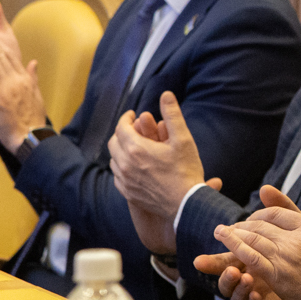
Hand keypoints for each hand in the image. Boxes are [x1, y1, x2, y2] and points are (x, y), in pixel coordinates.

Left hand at [109, 90, 210, 254]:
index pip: (121, 126)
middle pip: (114, 142)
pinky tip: (133, 167)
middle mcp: (125, 164)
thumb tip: (165, 94)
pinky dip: (122, 167)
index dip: (126, 118)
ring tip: (134, 146)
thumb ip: (172, 115)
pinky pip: (117, 176)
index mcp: (136, 148)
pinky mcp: (128, 193)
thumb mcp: (183, 139)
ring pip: (114, 160)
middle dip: (122, 132)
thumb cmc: (186, 171)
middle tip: (133, 128)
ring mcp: (125, 181)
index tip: (133, 114)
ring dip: (121, 150)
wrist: (186, 205)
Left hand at [214, 187, 300, 299]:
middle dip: (245, 223)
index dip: (263, 213)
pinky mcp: (277, 276)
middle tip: (234, 226)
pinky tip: (225, 242)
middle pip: (262, 224)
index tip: (256, 218)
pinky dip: (236, 247)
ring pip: (253, 239)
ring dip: (234, 233)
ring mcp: (284, 257)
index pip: (279, 213)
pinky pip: (251, 257)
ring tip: (221, 231)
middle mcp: (295, 239)